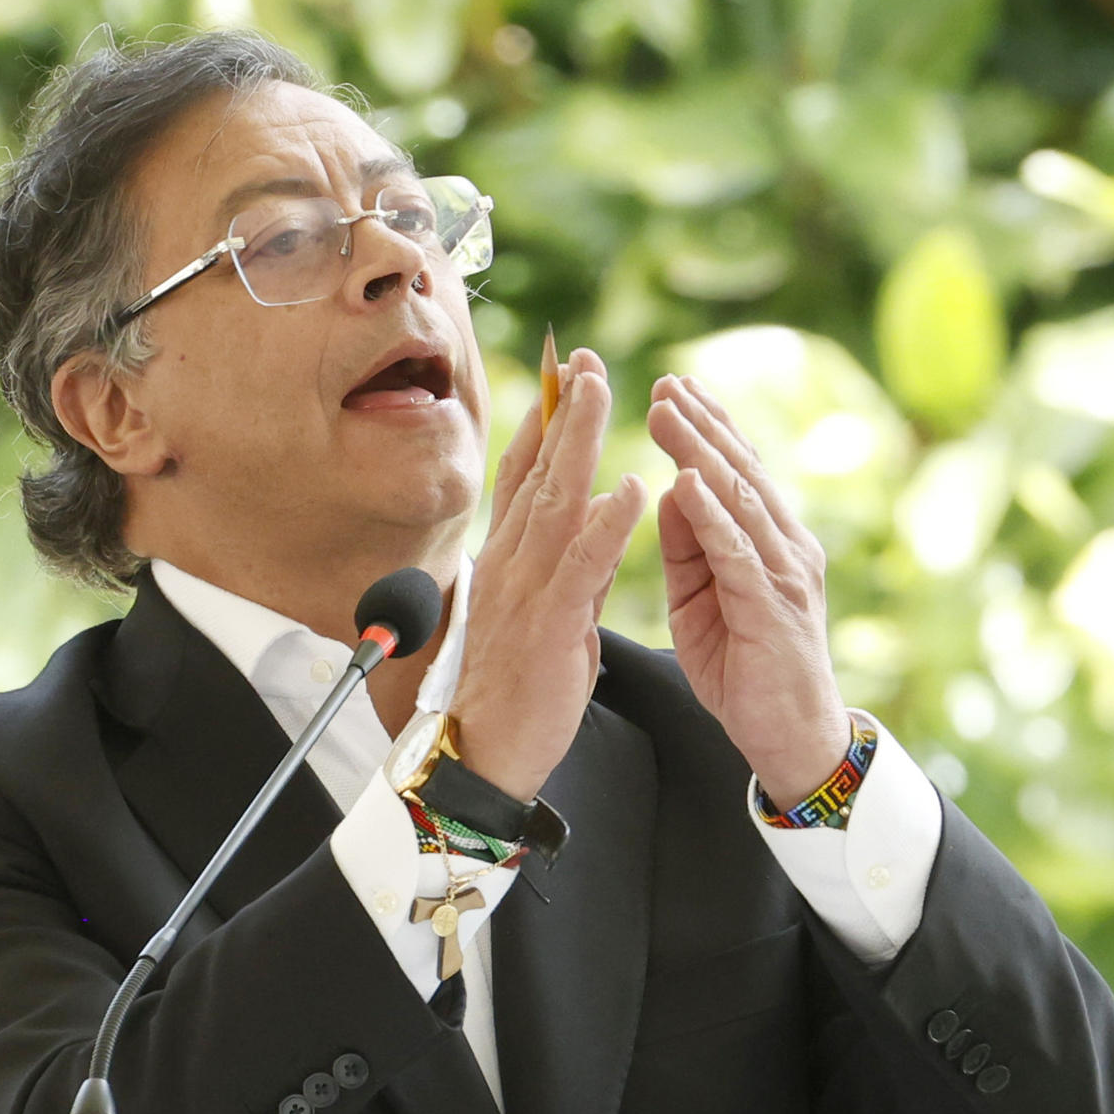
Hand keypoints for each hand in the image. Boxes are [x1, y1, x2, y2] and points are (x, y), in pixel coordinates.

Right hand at [452, 351, 647, 800]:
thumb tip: (599, 521)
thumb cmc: (514, 694)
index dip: (544, 423)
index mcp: (507, 562)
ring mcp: (525, 591)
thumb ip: (571, 566)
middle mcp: (509, 565)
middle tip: (583, 357)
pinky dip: (606, 525)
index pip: (525, 478)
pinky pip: (580, 566)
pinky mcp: (549, 626)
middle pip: (537, 472)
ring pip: (555, 501)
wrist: (483, 757)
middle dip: (561, 410)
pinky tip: (630, 489)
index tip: (563, 374)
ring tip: (599, 388)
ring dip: (578, 441)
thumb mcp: (547, 617)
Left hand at [648, 374, 848, 805]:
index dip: (706, 425)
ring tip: (665, 413)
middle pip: (739, 470)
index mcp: (767, 539)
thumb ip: (689, 545)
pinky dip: (711, 514)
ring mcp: (783, 573)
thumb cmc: (744, 665)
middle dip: (700, 423)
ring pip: (739, 498)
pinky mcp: (771, 608)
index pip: (736, 469)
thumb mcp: (701, 596)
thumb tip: (669, 487)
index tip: (670, 385)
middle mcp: (785, 544)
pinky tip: (685, 482)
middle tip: (663, 381)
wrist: (790, 737)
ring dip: (700, 451)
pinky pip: (738, 552)